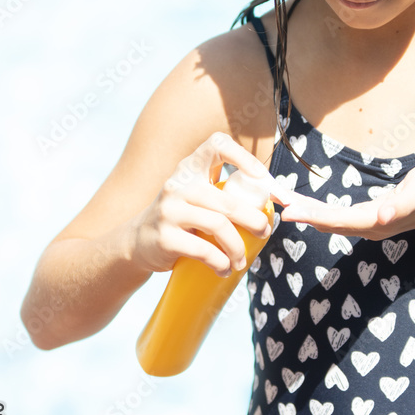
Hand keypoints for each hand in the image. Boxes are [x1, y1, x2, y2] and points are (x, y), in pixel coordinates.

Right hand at [130, 132, 273, 275]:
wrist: (138, 241)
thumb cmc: (181, 218)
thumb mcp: (197, 196)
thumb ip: (226, 193)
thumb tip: (275, 201)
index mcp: (191, 168)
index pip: (217, 144)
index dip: (243, 156)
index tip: (262, 179)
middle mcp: (178, 184)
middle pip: (228, 200)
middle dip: (254, 220)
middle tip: (264, 233)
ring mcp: (169, 210)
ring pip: (218, 226)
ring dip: (237, 248)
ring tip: (241, 261)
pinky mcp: (165, 237)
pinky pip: (203, 250)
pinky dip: (220, 263)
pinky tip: (224, 269)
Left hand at [278, 158, 414, 240]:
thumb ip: (400, 205)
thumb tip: (381, 217)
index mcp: (376, 221)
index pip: (336, 220)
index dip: (311, 215)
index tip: (287, 210)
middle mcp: (368, 226)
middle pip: (326, 222)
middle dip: (300, 211)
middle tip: (273, 198)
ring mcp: (369, 223)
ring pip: (329, 220)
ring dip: (305, 211)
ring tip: (280, 200)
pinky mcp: (370, 217)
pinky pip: (336, 215)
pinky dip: (316, 209)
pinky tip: (304, 205)